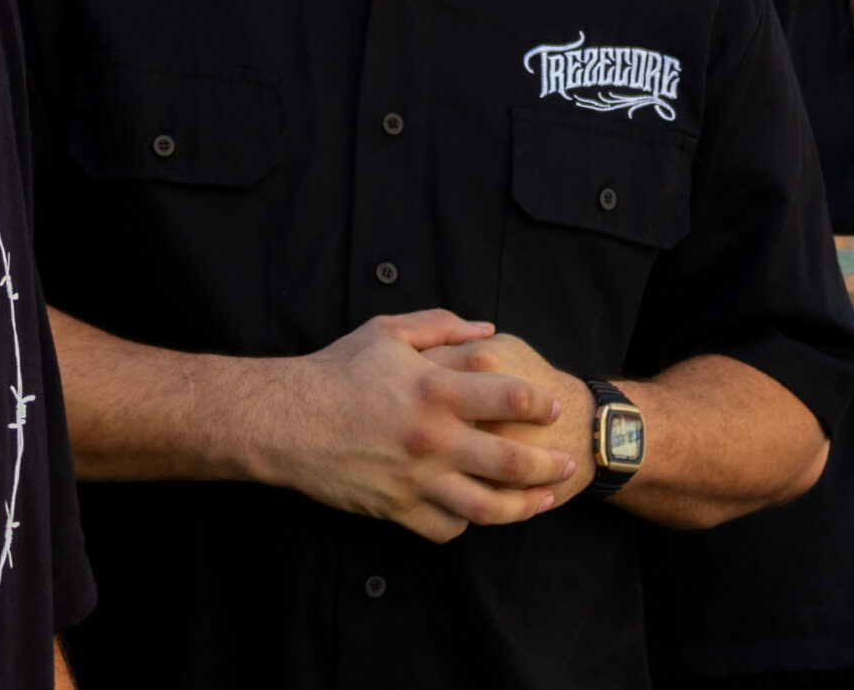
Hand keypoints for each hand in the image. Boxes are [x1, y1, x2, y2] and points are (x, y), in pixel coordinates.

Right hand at [250, 311, 574, 542]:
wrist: (285, 421)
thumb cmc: (337, 371)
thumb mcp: (388, 331)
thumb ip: (442, 325)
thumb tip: (488, 327)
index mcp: (436, 390)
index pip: (512, 398)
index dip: (541, 403)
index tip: (551, 407)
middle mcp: (433, 438)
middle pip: (512, 461)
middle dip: (550, 464)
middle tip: (568, 461)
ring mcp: (416, 479)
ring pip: (487, 507)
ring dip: (524, 507)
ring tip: (542, 501)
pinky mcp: (396, 508)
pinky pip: (445, 528)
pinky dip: (466, 523)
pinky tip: (477, 511)